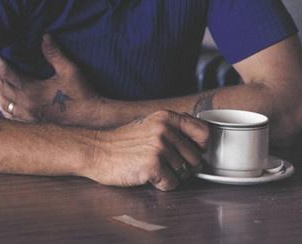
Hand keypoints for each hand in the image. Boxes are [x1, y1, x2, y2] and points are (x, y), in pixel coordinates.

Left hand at [0, 33, 103, 124]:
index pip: (7, 74)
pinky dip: (1, 106)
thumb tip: (45, 35)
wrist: (92, 119)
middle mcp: (26, 105)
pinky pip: (10, 116)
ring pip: (2, 102)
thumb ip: (55, 53)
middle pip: (1, 87)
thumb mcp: (70, 70)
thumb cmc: (82, 93)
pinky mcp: (32, 122)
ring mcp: (28, 116)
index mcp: (33, 91)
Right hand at [87, 110, 209, 190]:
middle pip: (196, 159)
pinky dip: (161, 184)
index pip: (204, 132)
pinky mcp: (153, 165)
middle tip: (163, 161)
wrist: (96, 150)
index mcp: (166, 117)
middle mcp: (165, 130)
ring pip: (185, 174)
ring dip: (170, 175)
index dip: (201, 146)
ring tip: (152, 166)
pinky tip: (147, 174)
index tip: (190, 151)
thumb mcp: (150, 123)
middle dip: (183, 165)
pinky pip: (172, 184)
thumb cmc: (123, 141)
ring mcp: (159, 147)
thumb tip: (202, 137)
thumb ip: (174, 127)